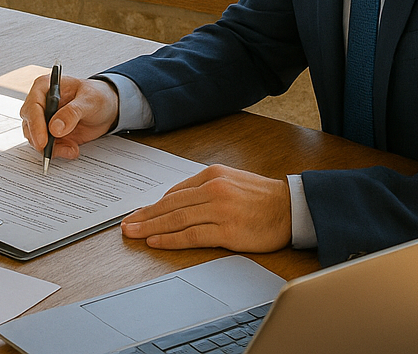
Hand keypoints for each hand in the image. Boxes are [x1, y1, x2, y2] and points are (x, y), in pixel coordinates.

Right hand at [19, 74, 119, 159]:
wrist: (107, 108)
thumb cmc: (97, 96)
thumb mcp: (89, 100)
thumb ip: (72, 112)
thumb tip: (55, 128)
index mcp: (46, 87)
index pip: (33, 105)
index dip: (35, 124)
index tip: (43, 140)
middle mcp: (41, 103)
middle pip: (30, 124)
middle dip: (40, 140)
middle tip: (52, 150)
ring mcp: (44, 120)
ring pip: (36, 138)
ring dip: (52, 148)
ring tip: (71, 148)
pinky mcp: (50, 134)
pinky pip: (47, 147)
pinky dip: (59, 151)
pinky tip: (72, 149)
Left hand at [121, 164, 291, 251]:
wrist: (292, 208)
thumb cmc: (262, 197)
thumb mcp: (230, 181)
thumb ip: (204, 189)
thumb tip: (175, 201)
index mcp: (212, 174)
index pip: (175, 192)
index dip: (153, 205)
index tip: (138, 213)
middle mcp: (213, 189)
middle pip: (170, 204)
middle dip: (144, 215)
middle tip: (126, 225)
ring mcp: (220, 210)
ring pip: (177, 219)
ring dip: (151, 227)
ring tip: (134, 233)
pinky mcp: (227, 231)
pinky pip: (192, 236)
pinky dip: (171, 239)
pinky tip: (156, 241)